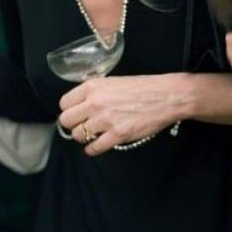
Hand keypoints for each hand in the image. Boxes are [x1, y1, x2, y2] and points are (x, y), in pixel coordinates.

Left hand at [57, 73, 188, 155]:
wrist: (166, 96)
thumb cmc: (143, 87)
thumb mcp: (113, 82)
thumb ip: (94, 92)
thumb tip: (80, 105)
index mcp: (93, 87)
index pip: (64, 103)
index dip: (69, 110)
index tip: (75, 113)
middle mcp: (95, 103)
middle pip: (66, 120)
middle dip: (73, 124)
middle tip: (82, 125)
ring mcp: (105, 120)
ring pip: (78, 135)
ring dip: (84, 137)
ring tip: (92, 135)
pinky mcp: (117, 135)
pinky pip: (94, 148)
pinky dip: (92, 150)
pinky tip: (96, 147)